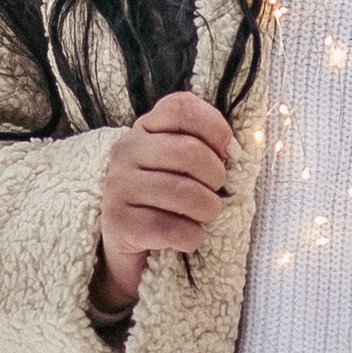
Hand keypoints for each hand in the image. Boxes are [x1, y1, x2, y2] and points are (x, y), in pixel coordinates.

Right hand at [97, 89, 235, 308]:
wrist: (129, 245)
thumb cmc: (168, 199)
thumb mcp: (184, 164)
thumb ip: (207, 146)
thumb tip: (235, 149)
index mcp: (145, 127)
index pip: (181, 107)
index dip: (215, 128)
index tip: (228, 152)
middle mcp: (126, 150)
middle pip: (189, 151)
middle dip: (216, 178)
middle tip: (213, 192)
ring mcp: (118, 185)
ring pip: (185, 193)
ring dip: (207, 211)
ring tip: (202, 216)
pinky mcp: (117, 222)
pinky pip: (172, 229)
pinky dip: (191, 238)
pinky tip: (185, 238)